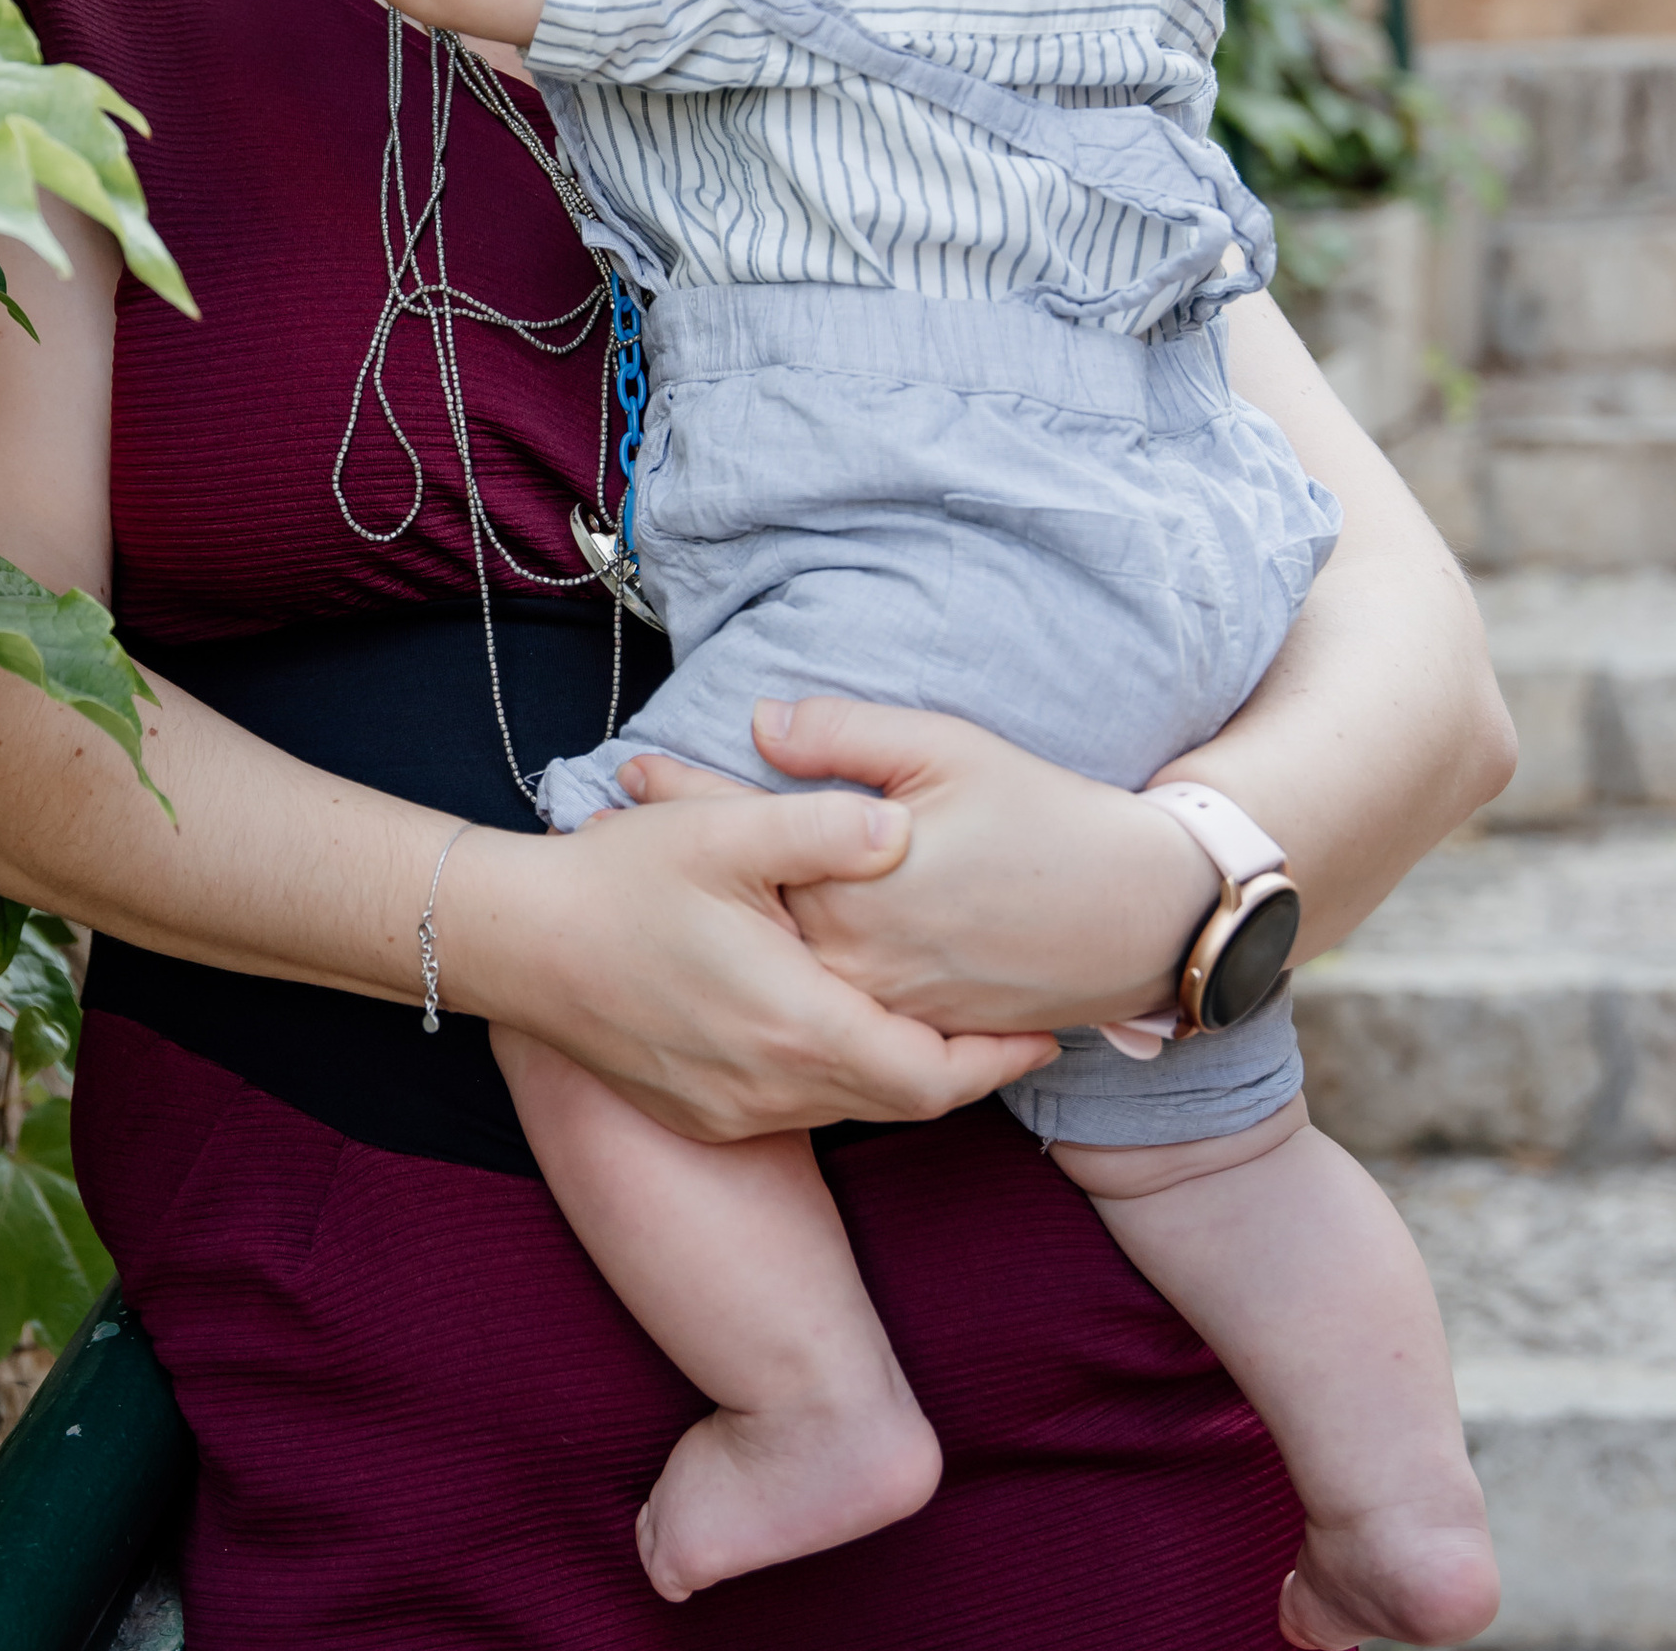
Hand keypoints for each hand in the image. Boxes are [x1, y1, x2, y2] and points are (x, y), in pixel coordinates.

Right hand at [446, 787, 1057, 1141]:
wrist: (516, 943)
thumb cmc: (619, 879)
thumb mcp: (722, 832)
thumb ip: (824, 825)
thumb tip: (902, 827)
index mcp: (795, 1024)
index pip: (932, 1075)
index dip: (995, 1060)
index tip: (1043, 1031)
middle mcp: (771, 1087)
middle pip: (901, 1101)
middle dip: (962, 1069)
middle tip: (1009, 1032)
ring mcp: (732, 1109)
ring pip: (849, 1107)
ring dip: (898, 1074)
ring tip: (940, 1026)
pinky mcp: (700, 1114)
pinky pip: (795, 1110)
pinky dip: (837, 1080)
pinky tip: (839, 1031)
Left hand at [617, 698, 1219, 1037]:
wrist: (1139, 917)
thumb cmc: (1047, 819)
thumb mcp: (950, 750)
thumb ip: (848, 737)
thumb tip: (761, 720)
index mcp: (856, 884)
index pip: (744, 832)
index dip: (683, 799)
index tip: (630, 774)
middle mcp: (855, 958)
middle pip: (741, 909)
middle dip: (674, 869)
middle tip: (611, 832)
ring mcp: (878, 1006)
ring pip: (771, 967)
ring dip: (709, 931)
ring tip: (651, 894)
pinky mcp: (906, 1030)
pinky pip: (818, 1008)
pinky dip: (769, 977)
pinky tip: (733, 957)